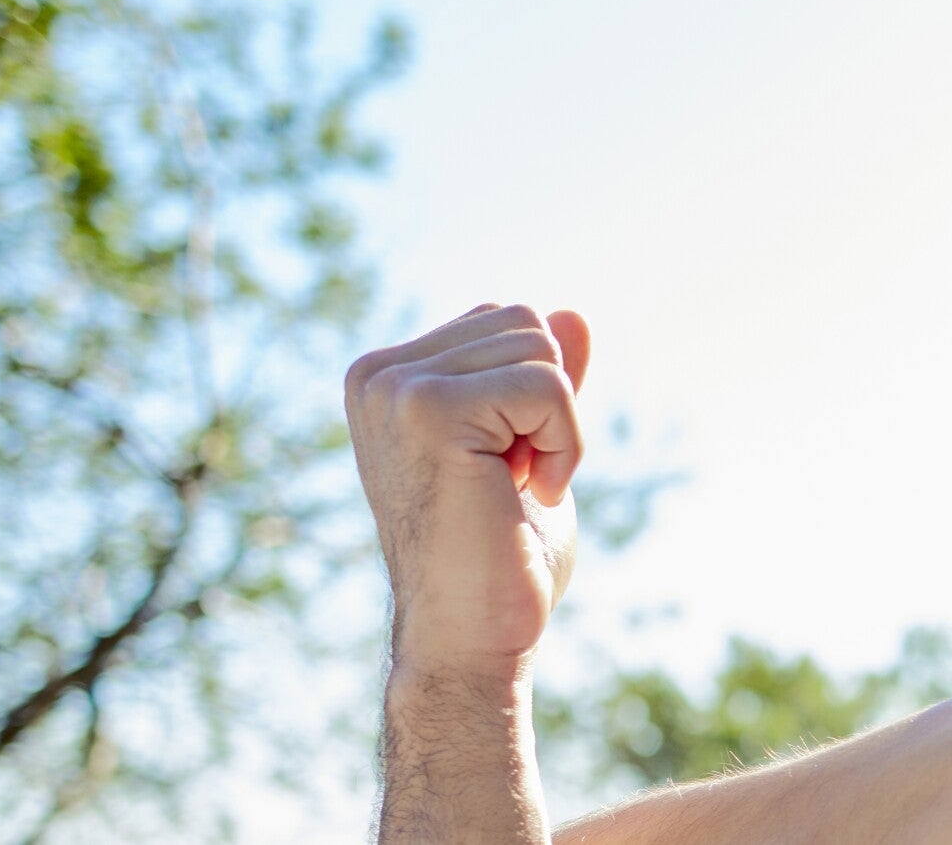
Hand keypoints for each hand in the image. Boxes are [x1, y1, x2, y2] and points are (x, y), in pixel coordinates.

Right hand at [347, 303, 591, 674]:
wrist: (471, 637)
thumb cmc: (501, 555)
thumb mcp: (530, 448)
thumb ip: (540, 381)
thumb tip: (573, 314)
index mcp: (389, 377)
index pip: (509, 322)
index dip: (538, 395)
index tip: (506, 467)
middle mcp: (378, 374)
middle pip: (527, 323)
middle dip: (550, 405)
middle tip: (514, 482)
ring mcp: (395, 389)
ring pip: (541, 348)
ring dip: (558, 428)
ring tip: (516, 489)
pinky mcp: (427, 409)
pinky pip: (547, 385)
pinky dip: (564, 444)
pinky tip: (529, 495)